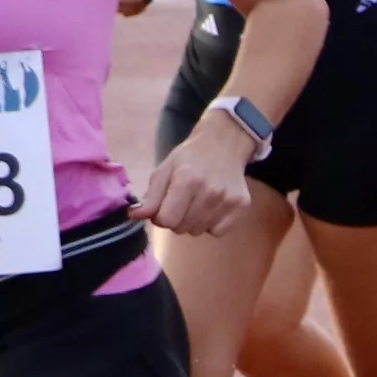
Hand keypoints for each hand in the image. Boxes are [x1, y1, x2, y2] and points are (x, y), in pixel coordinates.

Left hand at [140, 116, 257, 236]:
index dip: (160, 216)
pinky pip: (217, 232)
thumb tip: (134, 216)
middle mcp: (210, 192)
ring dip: (193, 222)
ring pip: (198, 231)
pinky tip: (211, 208)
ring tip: (197, 202)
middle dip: (175, 219)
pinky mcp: (242, 206)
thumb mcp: (165, 170)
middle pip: (181, 228)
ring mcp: (228, 200)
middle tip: (181, 202)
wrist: (224, 145)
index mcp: (186, 180)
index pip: (166, 220)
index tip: (163, 206)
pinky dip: (211, 224)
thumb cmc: (189, 158)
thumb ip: (150, 196)